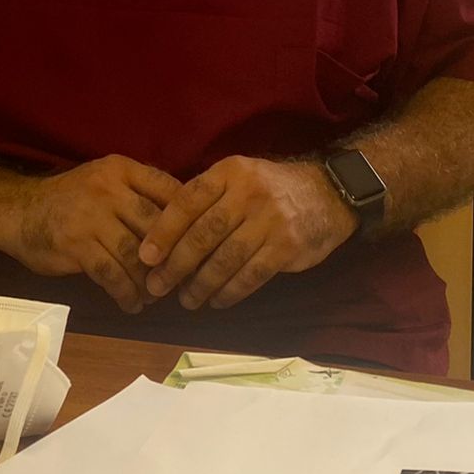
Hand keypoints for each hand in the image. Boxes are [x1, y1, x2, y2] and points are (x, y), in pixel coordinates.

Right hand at [0, 155, 181, 314]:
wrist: (19, 211)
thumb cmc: (69, 199)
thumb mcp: (104, 181)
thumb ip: (137, 193)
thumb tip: (182, 220)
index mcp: (121, 170)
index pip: (168, 188)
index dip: (188, 218)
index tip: (198, 243)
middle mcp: (109, 189)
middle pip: (156, 224)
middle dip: (172, 256)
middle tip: (181, 278)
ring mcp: (92, 217)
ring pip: (136, 254)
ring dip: (149, 281)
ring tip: (155, 296)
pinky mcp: (77, 245)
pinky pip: (111, 274)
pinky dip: (126, 293)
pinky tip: (132, 304)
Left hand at [137, 157, 357, 311]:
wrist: (328, 193)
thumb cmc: (270, 188)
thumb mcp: (239, 177)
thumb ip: (207, 198)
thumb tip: (163, 235)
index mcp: (229, 172)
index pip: (188, 201)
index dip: (163, 231)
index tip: (145, 257)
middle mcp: (249, 193)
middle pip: (203, 234)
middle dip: (176, 265)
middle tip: (157, 287)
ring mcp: (270, 220)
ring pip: (225, 259)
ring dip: (201, 284)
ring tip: (186, 300)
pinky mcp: (287, 246)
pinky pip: (251, 275)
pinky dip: (230, 291)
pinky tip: (217, 301)